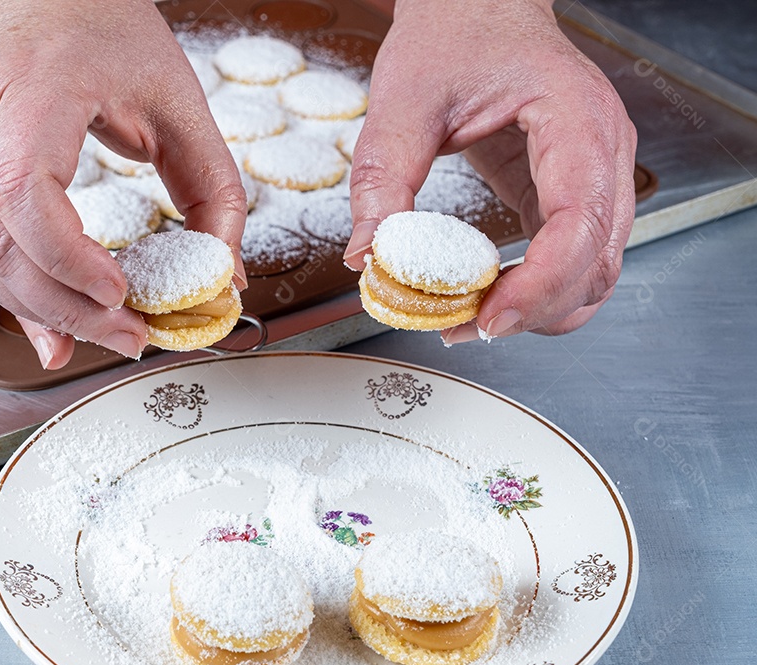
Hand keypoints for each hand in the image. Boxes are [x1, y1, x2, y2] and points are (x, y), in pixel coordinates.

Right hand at [0, 0, 246, 368]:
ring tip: (94, 334)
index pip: (26, 189)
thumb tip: (222, 276)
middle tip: (123, 335)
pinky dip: (12, 289)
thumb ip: (214, 190)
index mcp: (36, 85)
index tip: (120, 291)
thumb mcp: (180, 101)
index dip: (68, 257)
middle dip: (59, 305)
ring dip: (33, 309)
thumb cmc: (106, 28)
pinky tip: (50, 318)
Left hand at [344, 0, 636, 340]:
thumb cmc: (456, 34)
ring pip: (595, 270)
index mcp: (576, 118)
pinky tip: (487, 297)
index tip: (489, 318)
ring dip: (542, 308)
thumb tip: (368, 256)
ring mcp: (595, 175)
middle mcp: (602, 151)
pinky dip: (537, 289)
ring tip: (471, 318)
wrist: (476, 7)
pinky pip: (572, 258)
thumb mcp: (404, 100)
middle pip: (599, 261)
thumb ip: (383, 178)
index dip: (541, 284)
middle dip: (538, 309)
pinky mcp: (569, 193)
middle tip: (465, 327)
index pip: (581, 222)